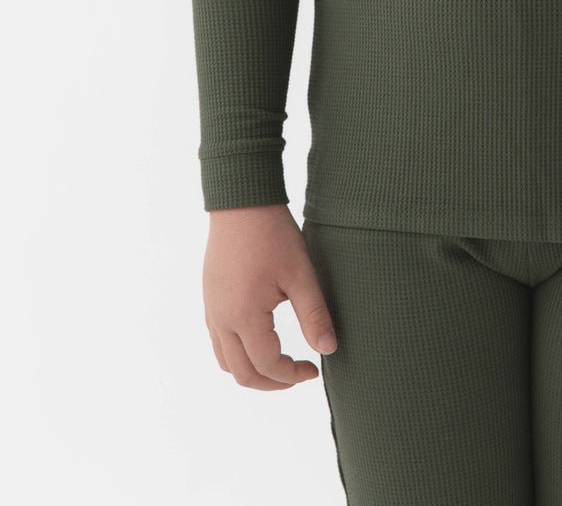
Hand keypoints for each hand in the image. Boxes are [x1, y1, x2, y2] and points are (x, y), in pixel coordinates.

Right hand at [202, 203, 337, 389]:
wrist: (241, 202)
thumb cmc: (273, 235)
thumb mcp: (301, 275)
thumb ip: (314, 315)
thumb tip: (328, 350)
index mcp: (245, 317)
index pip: (267, 365)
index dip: (292, 375)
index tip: (314, 369)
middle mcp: (222, 319)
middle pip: (242, 373)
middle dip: (272, 382)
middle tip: (298, 374)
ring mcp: (212, 309)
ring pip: (226, 361)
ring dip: (252, 371)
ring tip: (280, 363)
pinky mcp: (210, 298)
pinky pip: (218, 341)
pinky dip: (238, 353)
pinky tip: (260, 340)